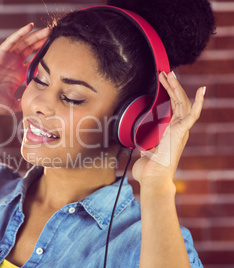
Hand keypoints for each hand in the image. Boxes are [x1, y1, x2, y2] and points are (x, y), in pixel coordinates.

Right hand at [0, 23, 50, 114]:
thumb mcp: (12, 105)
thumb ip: (23, 105)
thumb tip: (36, 112)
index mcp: (18, 75)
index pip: (35, 63)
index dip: (46, 58)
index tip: (59, 56)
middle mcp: (14, 64)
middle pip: (32, 50)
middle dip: (44, 43)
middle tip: (57, 38)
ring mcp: (7, 58)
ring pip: (24, 43)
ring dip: (36, 36)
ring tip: (49, 30)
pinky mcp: (0, 53)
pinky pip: (12, 41)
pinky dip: (21, 33)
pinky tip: (30, 27)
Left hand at [132, 71, 204, 192]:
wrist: (152, 179)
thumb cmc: (149, 169)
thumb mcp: (145, 151)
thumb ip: (146, 145)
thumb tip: (141, 145)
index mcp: (170, 131)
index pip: (173, 107)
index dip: (169, 93)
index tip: (163, 81)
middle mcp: (177, 129)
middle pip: (178, 102)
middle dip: (172, 86)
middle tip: (166, 72)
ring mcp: (180, 131)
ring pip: (182, 104)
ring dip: (176, 88)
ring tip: (169, 74)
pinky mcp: (181, 133)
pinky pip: (192, 116)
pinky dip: (198, 103)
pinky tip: (202, 91)